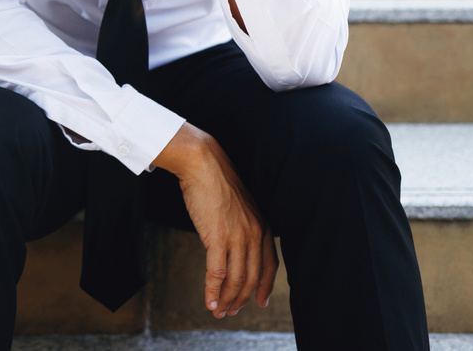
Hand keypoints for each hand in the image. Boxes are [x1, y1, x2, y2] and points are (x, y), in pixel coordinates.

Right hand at [152, 123, 276, 317]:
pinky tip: (208, 301)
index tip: (259, 301)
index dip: (265, 286)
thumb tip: (232, 242)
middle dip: (241, 298)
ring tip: (218, 311)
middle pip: (252, 277)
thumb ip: (241, 225)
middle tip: (230, 311)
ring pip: (236, 278)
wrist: (203, 162)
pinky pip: (217, 272)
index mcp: (263, 225)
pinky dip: (213, 290)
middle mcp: (255, 233)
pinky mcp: (217, 237)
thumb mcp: (239, 205)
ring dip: (227, 299)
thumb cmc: (215, 180)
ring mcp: (237, 236)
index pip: (270, 265)